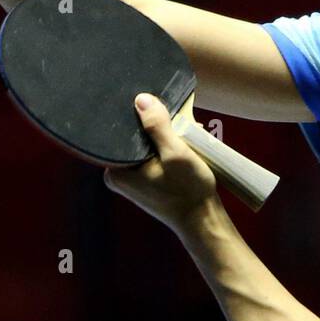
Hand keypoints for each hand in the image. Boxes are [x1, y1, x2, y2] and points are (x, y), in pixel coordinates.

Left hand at [103, 94, 219, 231]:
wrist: (203, 221)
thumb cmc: (189, 192)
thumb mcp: (175, 154)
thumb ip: (157, 126)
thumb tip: (141, 99)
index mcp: (116, 170)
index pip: (120, 130)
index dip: (141, 116)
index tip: (160, 110)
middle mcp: (119, 174)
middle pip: (135, 136)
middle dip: (158, 127)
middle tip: (180, 125)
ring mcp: (132, 178)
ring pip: (147, 143)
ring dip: (166, 136)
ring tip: (186, 137)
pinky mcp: (146, 179)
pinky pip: (153, 154)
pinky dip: (168, 147)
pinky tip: (184, 146)